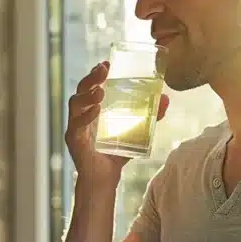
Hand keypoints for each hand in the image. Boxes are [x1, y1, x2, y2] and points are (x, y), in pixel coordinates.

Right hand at [65, 61, 169, 183]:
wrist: (105, 178)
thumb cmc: (116, 152)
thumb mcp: (136, 131)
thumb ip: (150, 116)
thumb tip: (166, 98)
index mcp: (93, 108)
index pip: (91, 85)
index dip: (96, 73)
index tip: (106, 63)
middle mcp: (81, 114)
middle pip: (81, 89)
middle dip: (91, 78)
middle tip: (103, 70)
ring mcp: (76, 126)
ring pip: (75, 104)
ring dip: (87, 95)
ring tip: (101, 91)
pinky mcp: (74, 140)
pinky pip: (76, 125)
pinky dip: (86, 117)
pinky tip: (96, 111)